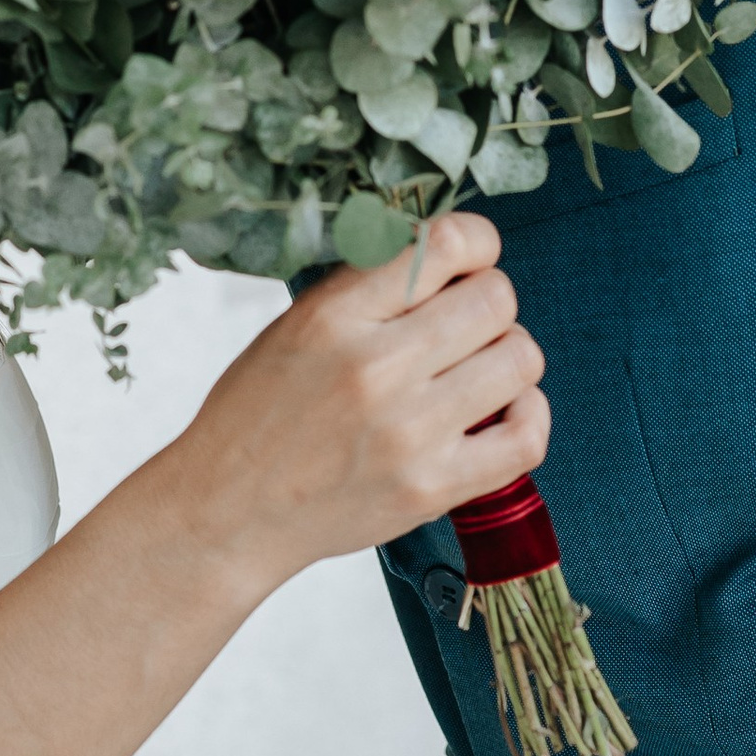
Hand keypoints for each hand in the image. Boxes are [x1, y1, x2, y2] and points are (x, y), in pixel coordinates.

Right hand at [172, 211, 546, 596]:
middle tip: (465, 325)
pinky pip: (526, 436)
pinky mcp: (431, 487)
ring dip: (509, 356)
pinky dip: (528, 414)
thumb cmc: (257, 417)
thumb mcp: (293, 327)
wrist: (228, 513)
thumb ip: (368, 288)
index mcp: (334, 316)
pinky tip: (502, 410)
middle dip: (489, 301)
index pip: (447, 243)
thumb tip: (448, 249)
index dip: (475, 243)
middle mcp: (375, 369)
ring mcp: (409, 432)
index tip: (468, 260)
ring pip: (520, 359)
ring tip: (478, 370)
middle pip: (496, 298)